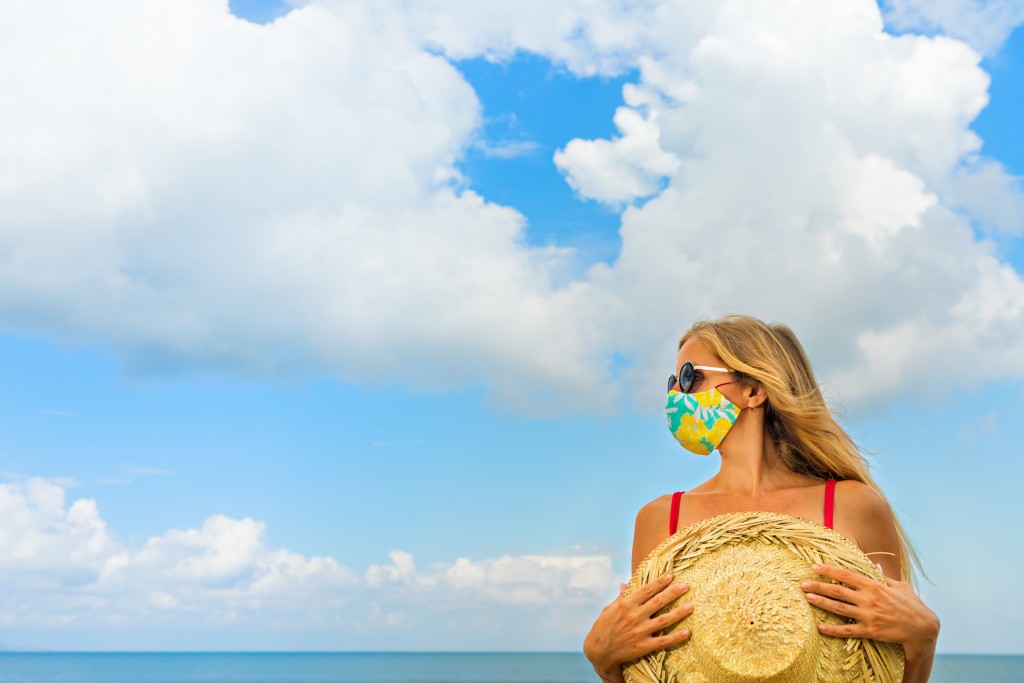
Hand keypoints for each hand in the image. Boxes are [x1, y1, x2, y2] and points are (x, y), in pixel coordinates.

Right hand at [583, 575, 692, 681]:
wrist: (599, 651)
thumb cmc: (602, 627)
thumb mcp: (609, 609)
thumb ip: (620, 597)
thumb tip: (625, 584)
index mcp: (626, 604)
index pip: (646, 590)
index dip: (659, 583)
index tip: (670, 576)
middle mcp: (635, 616)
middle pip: (658, 602)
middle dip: (673, 593)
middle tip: (686, 586)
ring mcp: (640, 631)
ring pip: (664, 620)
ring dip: (679, 613)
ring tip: (691, 606)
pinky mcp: (644, 646)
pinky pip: (663, 641)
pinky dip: (676, 637)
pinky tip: (687, 632)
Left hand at [800, 563, 939, 660]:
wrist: (922, 629)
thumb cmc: (912, 605)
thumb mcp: (900, 586)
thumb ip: (884, 577)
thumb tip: (874, 565)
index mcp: (874, 586)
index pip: (846, 575)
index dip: (829, 570)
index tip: (814, 567)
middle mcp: (869, 599)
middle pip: (837, 590)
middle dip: (818, 586)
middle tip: (802, 583)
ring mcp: (868, 616)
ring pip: (839, 608)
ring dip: (821, 602)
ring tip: (807, 598)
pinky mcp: (870, 631)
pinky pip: (847, 630)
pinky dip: (833, 630)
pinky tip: (821, 627)